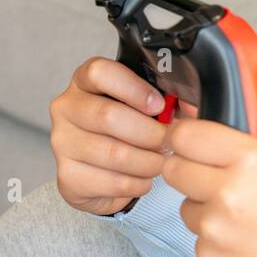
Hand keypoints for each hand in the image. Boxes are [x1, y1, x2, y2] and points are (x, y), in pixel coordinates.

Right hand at [50, 57, 167, 215]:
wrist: (102, 173)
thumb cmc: (127, 132)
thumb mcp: (146, 108)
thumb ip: (168, 102)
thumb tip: (193, 109)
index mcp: (85, 82)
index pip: (99, 72)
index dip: (134, 88)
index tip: (159, 106)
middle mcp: (66, 108)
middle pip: (109, 116)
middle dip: (150, 133)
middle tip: (168, 142)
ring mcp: (62, 143)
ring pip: (114, 153)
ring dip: (148, 162)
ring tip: (160, 162)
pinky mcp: (68, 176)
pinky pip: (112, 181)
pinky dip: (137, 183)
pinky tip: (143, 179)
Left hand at [160, 118, 256, 256]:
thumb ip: (243, 139)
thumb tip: (200, 119)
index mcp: (249, 158)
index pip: (184, 136)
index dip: (181, 137)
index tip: (185, 141)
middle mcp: (227, 191)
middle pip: (173, 169)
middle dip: (187, 170)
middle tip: (212, 178)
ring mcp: (215, 228)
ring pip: (186, 206)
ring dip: (204, 208)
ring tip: (241, 217)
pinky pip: (198, 238)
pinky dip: (215, 238)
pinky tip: (244, 240)